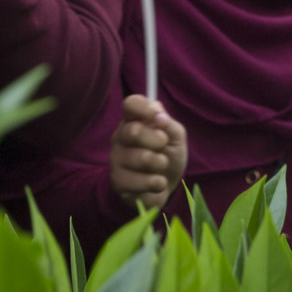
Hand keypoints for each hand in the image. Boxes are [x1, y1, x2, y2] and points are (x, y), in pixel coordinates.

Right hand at [107, 96, 186, 210]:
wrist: (164, 187)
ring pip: (141, 158)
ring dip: (160, 163)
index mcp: (132, 121)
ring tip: (161, 166)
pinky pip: (141, 181)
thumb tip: (159, 115)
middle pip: (133, 131)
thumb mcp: (176, 138)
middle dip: (157, 140)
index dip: (145, 108)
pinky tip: (157, 183)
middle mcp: (119, 138)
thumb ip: (169, 124)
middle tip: (164, 145)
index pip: (130, 105)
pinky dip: (157, 183)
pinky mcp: (118, 183)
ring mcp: (116, 160)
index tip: (159, 118)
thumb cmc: (168, 155)